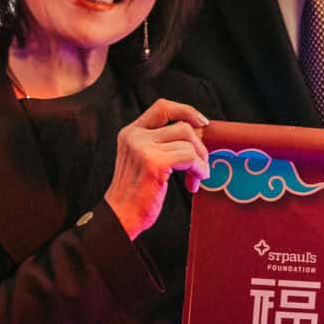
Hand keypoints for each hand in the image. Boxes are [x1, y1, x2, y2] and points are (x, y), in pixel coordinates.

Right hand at [105, 100, 210, 235]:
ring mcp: (143, 148)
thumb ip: (162, 144)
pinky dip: (199, 170)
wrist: (120, 216)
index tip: (202, 123)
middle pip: (183, 127)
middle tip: (200, 167)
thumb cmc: (136, 193)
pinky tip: (194, 183)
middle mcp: (135, 136)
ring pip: (189, 143)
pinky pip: (190, 158)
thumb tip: (198, 135)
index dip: (186, 111)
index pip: (162, 107)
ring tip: (195, 178)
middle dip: (199, 147)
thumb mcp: (144, 160)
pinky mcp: (154, 163)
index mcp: (131, 132)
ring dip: (200, 162)